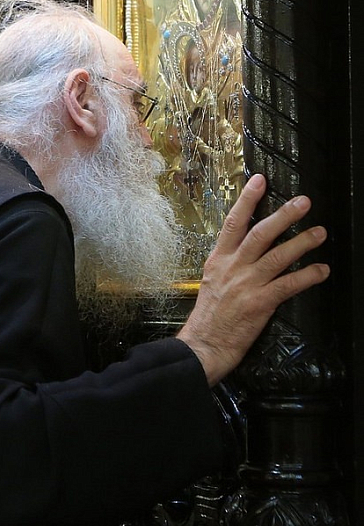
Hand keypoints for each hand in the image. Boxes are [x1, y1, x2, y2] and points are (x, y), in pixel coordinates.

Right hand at [176, 173, 329, 385]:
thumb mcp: (210, 281)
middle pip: (260, 233)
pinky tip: (321, 270)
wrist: (203, 344)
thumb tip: (245, 248)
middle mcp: (232, 267)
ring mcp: (246, 284)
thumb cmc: (208, 316)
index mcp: (218, 259)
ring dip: (301, 242)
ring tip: (320, 232)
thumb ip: (228, 263)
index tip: (259, 180)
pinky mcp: (259, 303)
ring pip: (277, 256)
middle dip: (283, 215)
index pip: (233, 223)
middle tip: (303, 202)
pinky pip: (287, 285)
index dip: (247, 200)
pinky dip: (306, 276)